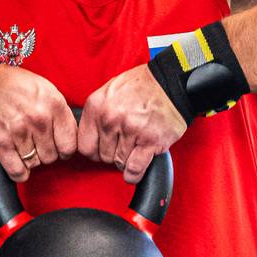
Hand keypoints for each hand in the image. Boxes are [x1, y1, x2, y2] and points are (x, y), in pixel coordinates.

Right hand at [0, 65, 77, 181]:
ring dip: (29, 159)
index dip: (64, 149)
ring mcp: (19, 132)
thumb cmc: (14, 87)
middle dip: (45, 152)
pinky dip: (18, 172)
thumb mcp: (46, 90)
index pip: (70, 144)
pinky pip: (17, 171)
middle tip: (35, 143)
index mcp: (54, 104)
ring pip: (35, 163)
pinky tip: (16, 162)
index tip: (58, 147)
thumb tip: (72, 138)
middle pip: (52, 156)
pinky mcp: (1, 143)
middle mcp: (38, 119)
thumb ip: (60, 114)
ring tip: (22, 145)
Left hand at [78, 65, 186, 183]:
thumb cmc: (142, 86)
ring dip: (127, 160)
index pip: (84, 146)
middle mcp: (110, 118)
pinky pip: (134, 168)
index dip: (94, 151)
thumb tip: (91, 137)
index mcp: (96, 106)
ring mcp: (130, 130)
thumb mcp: (110, 91)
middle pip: (102, 156)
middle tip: (125, 144)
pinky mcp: (149, 141)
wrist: (172, 82)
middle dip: (113, 154)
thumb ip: (97, 114)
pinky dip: (135, 174)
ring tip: (136, 147)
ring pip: (119, 163)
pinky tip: (137, 170)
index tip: (103, 149)